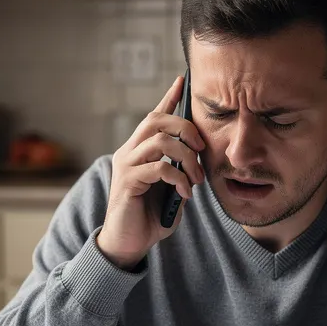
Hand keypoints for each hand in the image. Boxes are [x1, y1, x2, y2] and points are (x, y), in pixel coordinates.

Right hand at [97, 75, 204, 269]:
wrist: (127, 245)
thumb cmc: (149, 218)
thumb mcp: (171, 191)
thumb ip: (180, 172)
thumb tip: (196, 160)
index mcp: (139, 151)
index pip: (154, 116)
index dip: (169, 97)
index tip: (183, 80)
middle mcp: (129, 152)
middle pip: (155, 120)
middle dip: (185, 128)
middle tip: (201, 149)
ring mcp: (126, 166)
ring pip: (159, 141)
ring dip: (186, 158)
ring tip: (196, 179)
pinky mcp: (127, 183)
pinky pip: (158, 168)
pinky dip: (178, 178)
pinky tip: (185, 193)